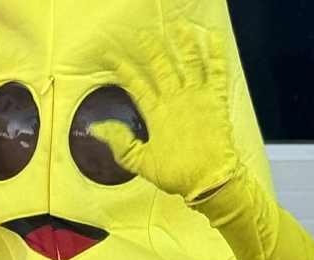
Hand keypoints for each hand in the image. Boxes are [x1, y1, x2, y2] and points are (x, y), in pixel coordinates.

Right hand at [90, 22, 247, 204]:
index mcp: (156, 113)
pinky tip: (213, 36)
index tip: (111, 56)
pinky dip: (215, 52)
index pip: (135, 84)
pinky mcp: (216, 98)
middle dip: (150, 47)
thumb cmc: (177, 173)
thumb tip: (96, 128)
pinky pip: (217, 70)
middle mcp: (175, 98)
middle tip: (142, 33)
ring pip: (188, 61)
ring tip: (177, 26)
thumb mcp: (141, 162)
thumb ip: (120, 143)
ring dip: (182, 41)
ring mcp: (197, 96)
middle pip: (161, 65)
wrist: (210, 179)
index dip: (123, 69)